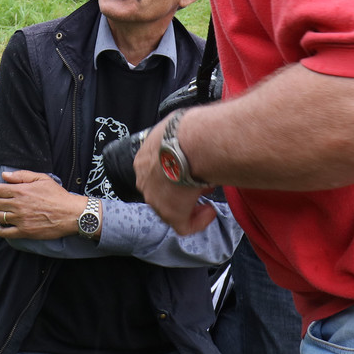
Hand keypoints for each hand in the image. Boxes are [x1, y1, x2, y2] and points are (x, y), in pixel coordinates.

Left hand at [0, 171, 86, 239]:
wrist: (70, 214)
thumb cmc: (57, 195)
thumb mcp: (42, 179)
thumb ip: (22, 175)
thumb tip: (5, 176)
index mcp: (20, 190)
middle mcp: (18, 205)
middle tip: (2, 203)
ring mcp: (20, 219)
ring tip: (4, 214)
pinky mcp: (24, 232)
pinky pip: (4, 232)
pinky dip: (0, 229)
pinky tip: (4, 225)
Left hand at [134, 118, 223, 235]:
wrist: (187, 144)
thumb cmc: (186, 130)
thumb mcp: (177, 127)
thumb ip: (181, 136)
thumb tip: (194, 132)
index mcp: (144, 159)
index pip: (158, 171)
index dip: (176, 171)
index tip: (192, 167)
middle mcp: (145, 180)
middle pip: (164, 190)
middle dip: (183, 188)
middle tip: (202, 182)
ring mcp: (156, 199)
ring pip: (172, 208)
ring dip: (190, 203)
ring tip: (208, 195)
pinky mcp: (171, 214)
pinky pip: (184, 226)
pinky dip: (198, 221)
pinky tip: (209, 211)